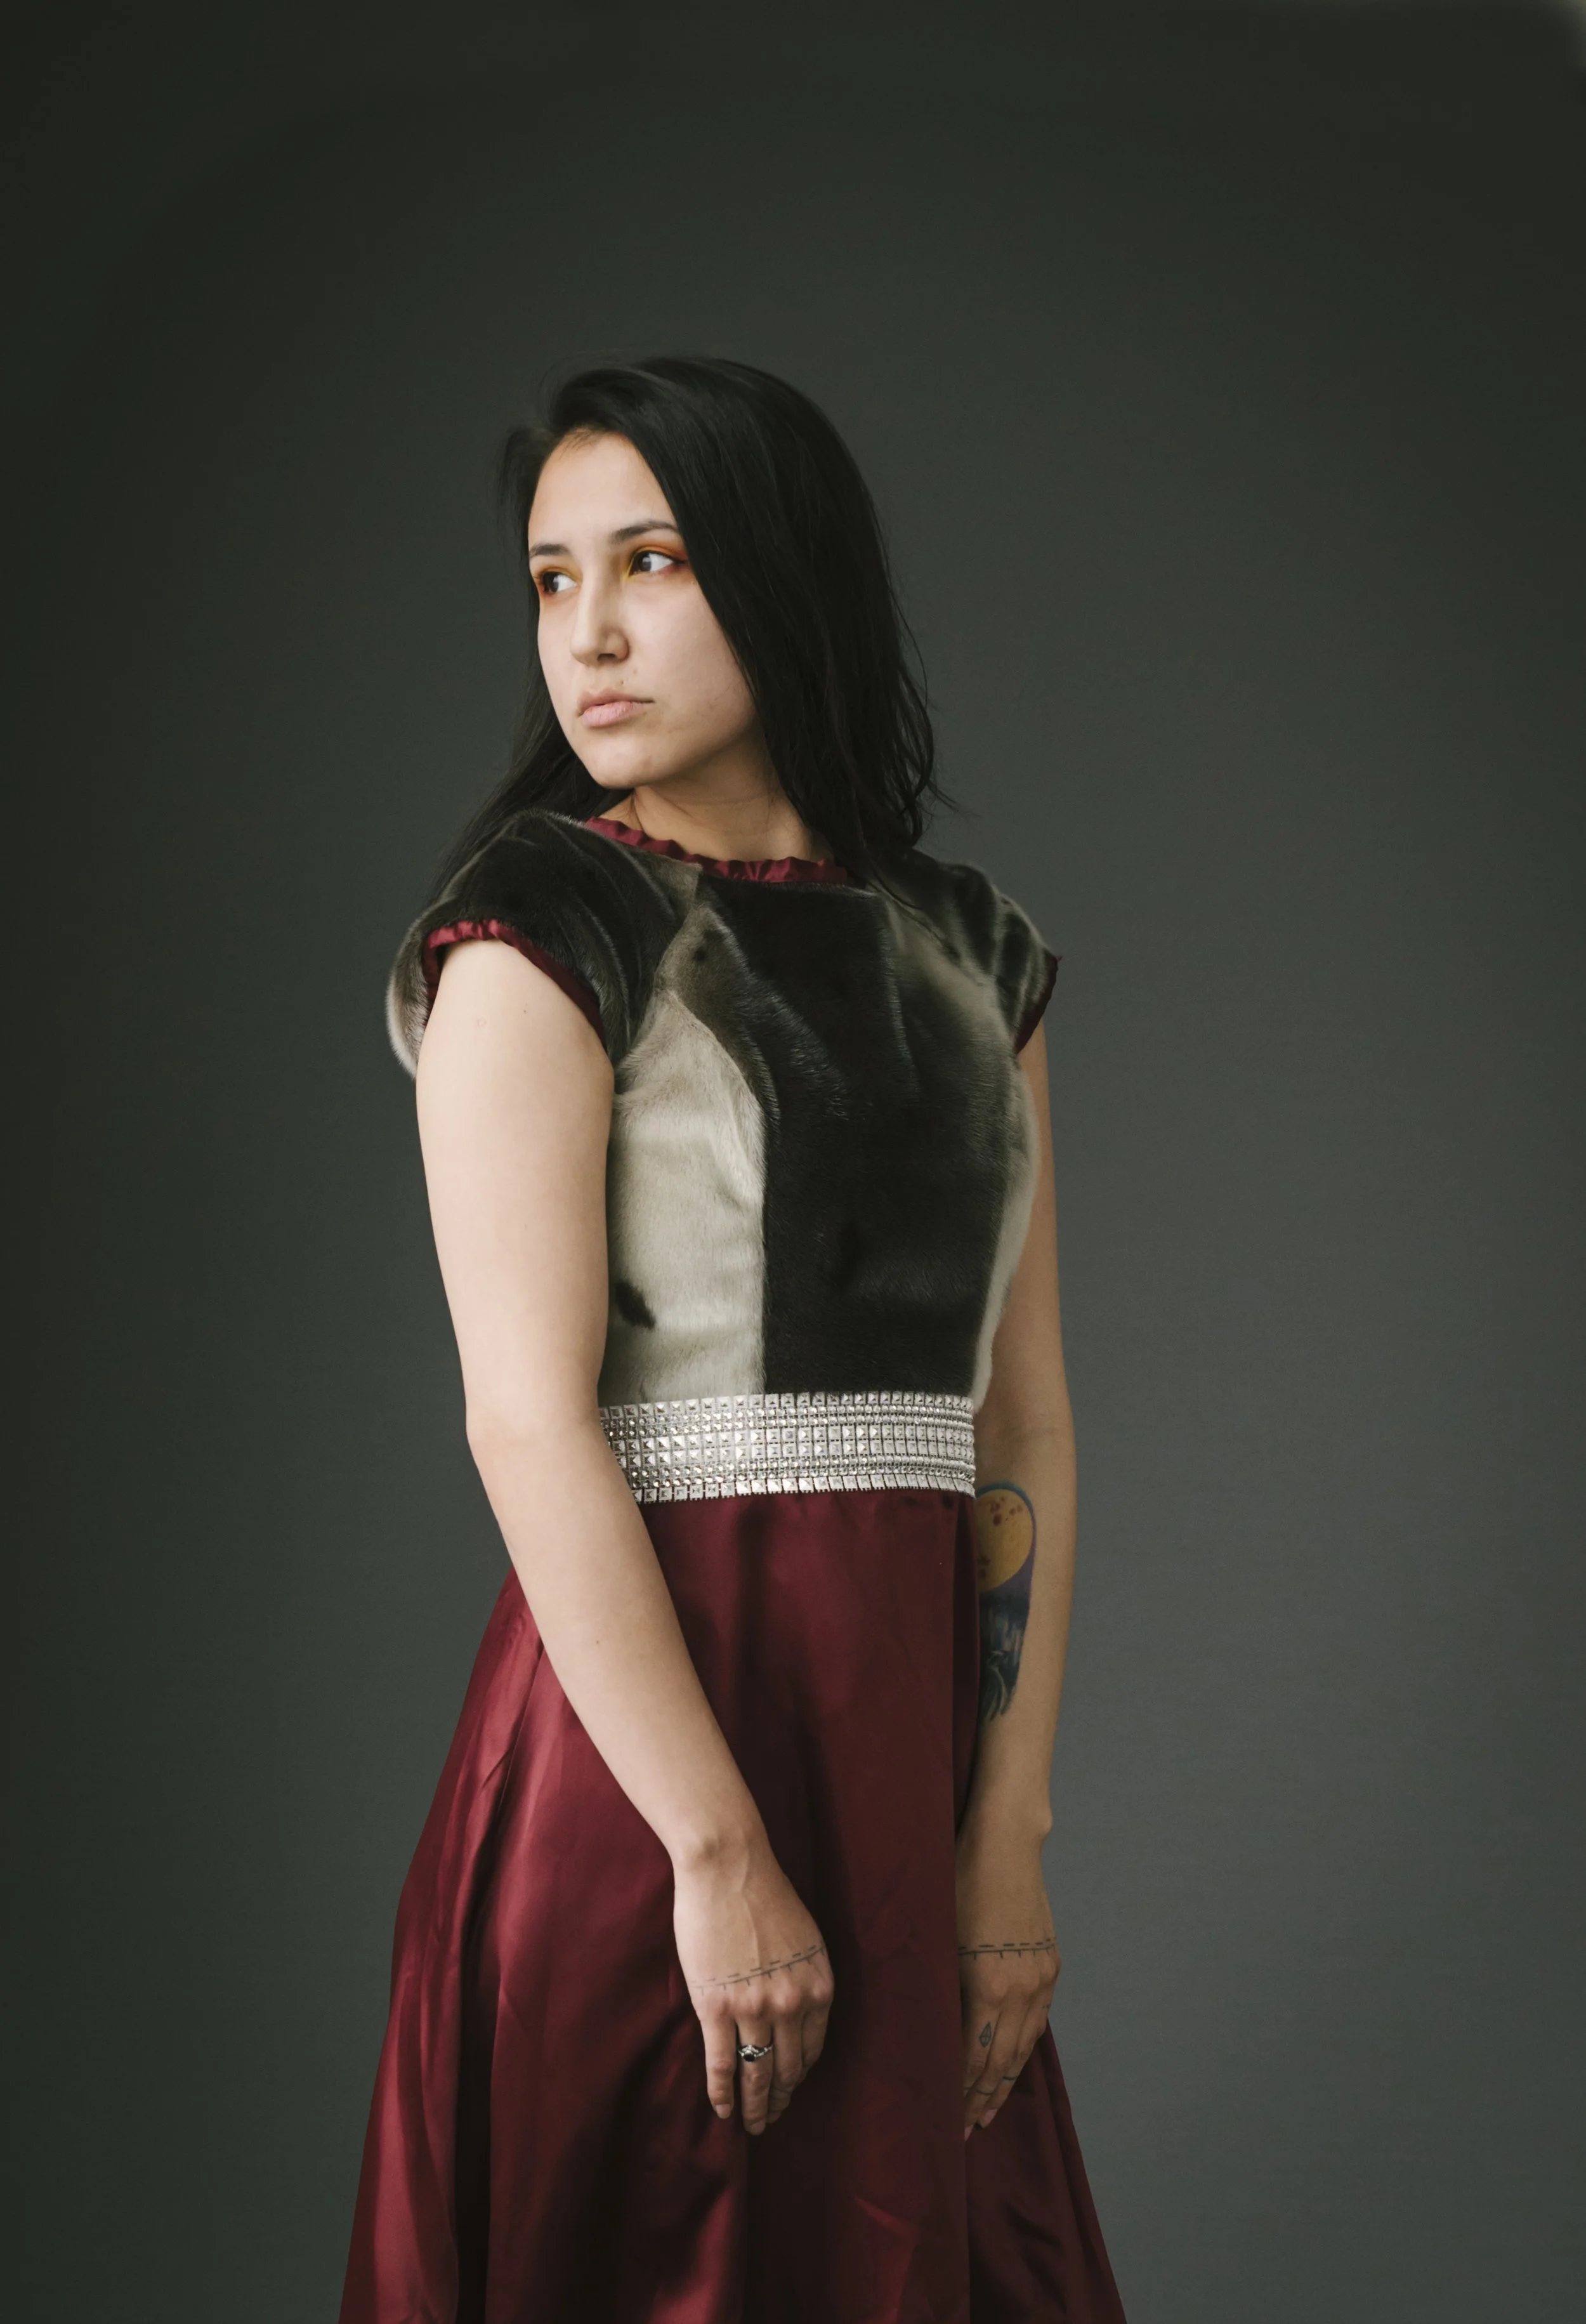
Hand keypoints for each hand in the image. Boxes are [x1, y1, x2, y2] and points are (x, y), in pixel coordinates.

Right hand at [673, 1838, 834, 2135]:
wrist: (729, 1867)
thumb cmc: (764, 1893)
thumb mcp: (804, 1938)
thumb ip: (802, 1977)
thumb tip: (794, 2011)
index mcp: (819, 1985)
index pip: (813, 2048)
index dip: (800, 2073)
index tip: (791, 2087)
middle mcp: (792, 2004)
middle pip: (787, 2068)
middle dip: (780, 2098)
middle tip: (772, 2118)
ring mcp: (753, 2008)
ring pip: (757, 2073)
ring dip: (755, 2105)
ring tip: (752, 2124)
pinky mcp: (716, 2008)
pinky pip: (722, 2064)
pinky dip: (723, 2093)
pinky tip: (724, 2110)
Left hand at [955, 1820, 1060, 2136]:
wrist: (1005, 1846)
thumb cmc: (958, 1883)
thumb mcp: (939, 1938)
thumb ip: (940, 1990)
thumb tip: (929, 2034)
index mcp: (989, 1986)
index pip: (974, 2059)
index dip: (962, 2094)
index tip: (949, 2121)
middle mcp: (1021, 1990)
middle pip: (1002, 2062)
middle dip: (982, 2099)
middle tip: (966, 2131)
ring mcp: (1041, 1978)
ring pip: (1025, 2045)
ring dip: (1006, 2081)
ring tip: (989, 2109)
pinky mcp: (1051, 1964)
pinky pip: (1039, 2020)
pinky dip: (1025, 2048)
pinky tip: (1013, 2061)